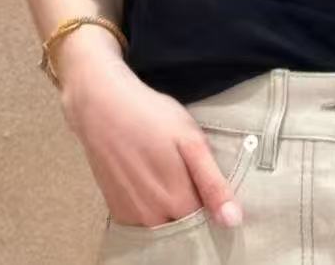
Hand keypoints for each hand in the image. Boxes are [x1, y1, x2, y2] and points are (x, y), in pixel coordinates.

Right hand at [61, 58, 243, 229]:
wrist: (101, 107)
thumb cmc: (152, 117)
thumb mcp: (191, 140)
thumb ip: (212, 183)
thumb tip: (233, 221)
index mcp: (177, 202)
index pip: (206, 223)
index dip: (213, 207)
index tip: (212, 188)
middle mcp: (153, 218)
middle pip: (184, 227)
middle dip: (192, 212)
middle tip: (190, 178)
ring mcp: (131, 217)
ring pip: (163, 226)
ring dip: (171, 211)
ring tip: (170, 177)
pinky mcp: (116, 211)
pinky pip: (142, 222)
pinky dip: (151, 209)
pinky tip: (151, 182)